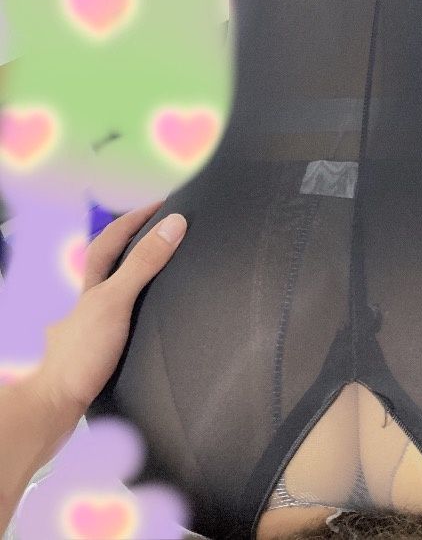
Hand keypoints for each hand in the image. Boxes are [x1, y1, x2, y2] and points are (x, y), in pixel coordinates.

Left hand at [28, 202, 186, 426]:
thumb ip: (144, 263)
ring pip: (117, 287)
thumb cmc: (81, 353)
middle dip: (134, 240)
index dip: (136, 218)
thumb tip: (174, 224)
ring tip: (166, 264)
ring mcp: (94, 322)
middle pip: (112, 259)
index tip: (164, 205)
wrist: (57, 404)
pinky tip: (153, 312)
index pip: (113, 237)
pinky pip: (125, 313)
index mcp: (91, 282)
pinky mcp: (102, 345)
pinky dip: (139, 304)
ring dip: (138, 272)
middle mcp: (90, 298)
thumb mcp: (116, 300)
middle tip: (165, 228)